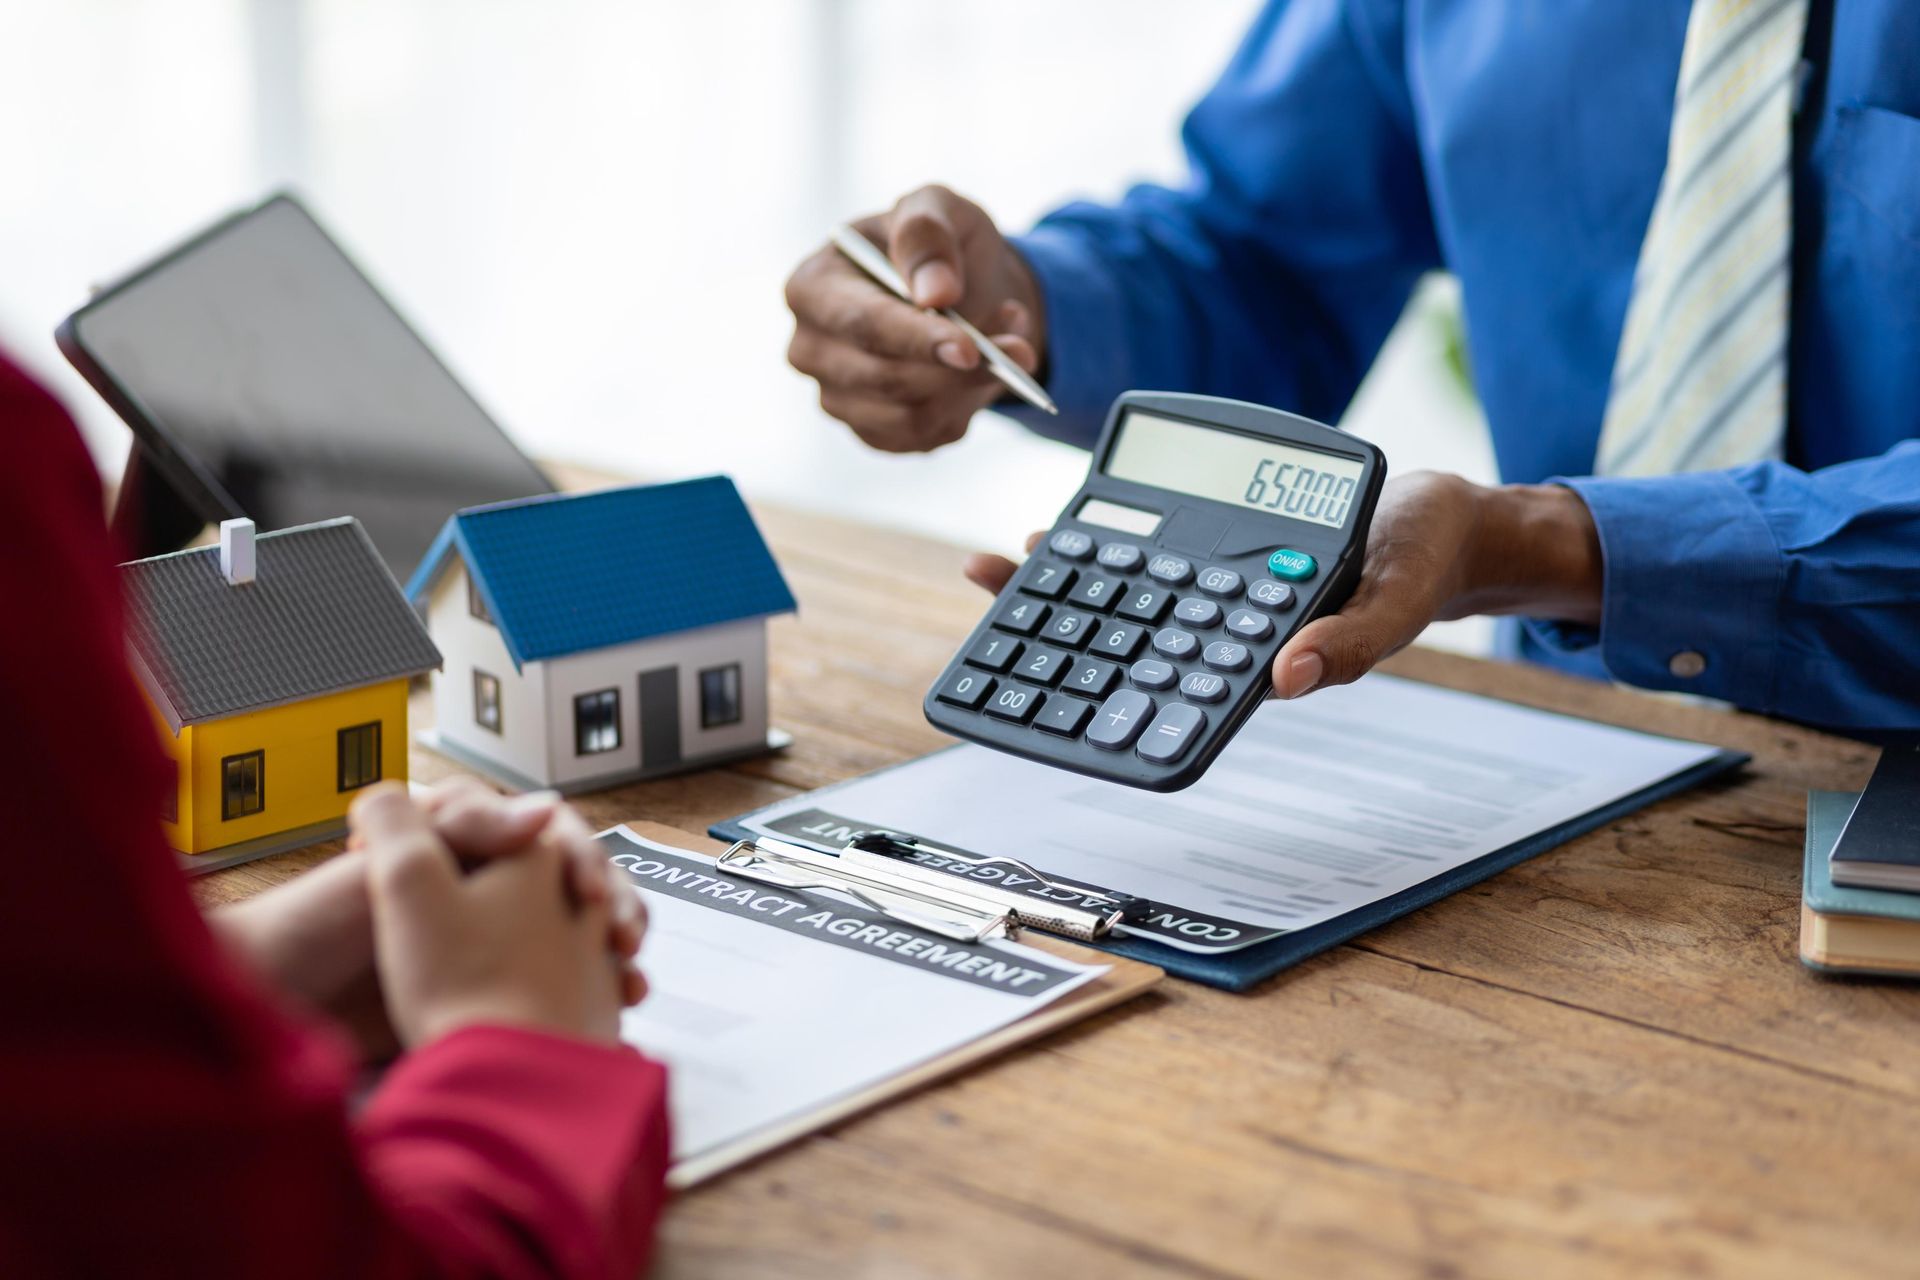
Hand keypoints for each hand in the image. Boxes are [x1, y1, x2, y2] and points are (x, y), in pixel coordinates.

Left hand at [210, 779, 643, 1058]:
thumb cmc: (316, 925)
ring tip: (629, 980)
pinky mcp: (483, 989)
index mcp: (463, 842)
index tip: (590, 892)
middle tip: (624, 937)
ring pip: (575, 932)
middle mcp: (481, 881)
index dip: (581, 856)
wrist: (271, 1003)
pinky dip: (588, 991)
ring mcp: (485, 937)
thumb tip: (547, 813)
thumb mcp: (397, 865)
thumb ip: (466, 829)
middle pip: (575, 881)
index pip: (549, 834)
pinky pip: (556, 982)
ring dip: (609, 949)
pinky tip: (609, 1006)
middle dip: (613, 904)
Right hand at [785, 185, 1043, 451]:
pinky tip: (977, 376)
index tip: (969, 349)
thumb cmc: (936, 245)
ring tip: (1007, 347)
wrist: (958, 291)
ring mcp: (836, 397)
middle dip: (959, 368)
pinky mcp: (869, 431)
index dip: (917, 339)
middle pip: (886, 380)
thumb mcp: (937, 207)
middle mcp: (810, 349)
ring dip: (971, 388)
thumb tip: (936, 294)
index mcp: (811, 287)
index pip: (862, 324)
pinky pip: (924, 438)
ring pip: (911, 416)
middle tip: (1018, 343)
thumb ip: (928, 234)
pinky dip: (965, 410)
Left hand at [962, 474, 1603, 697]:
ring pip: (1132, 590)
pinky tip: (1068, 526)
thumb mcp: (1396, 604)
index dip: (1102, 672)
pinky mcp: (1223, 552)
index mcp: (1257, 656)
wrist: (1440, 524)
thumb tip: (1288, 675)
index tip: (1042, 657)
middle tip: (986, 580)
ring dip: (1070, 574)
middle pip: (1128, 630)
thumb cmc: (1421, 567)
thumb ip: (1349, 641)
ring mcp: (1218, 590)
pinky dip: (1113, 539)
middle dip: (1057, 611)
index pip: (1167, 676)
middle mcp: (1225, 627)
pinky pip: (1158, 550)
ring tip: (1003, 555)